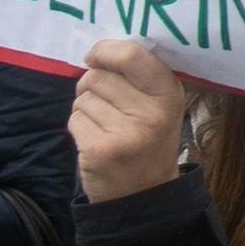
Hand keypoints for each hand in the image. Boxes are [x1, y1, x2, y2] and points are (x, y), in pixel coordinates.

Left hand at [73, 38, 192, 202]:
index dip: (105, 50)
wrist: (144, 195)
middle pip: (98, 76)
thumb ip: (138, 75)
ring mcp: (126, 134)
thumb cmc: (147, 140)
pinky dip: (79, 127)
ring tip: (104, 126)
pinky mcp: (101, 151)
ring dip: (85, 108)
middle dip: (92, 85)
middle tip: (106, 106)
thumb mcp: (159, 106)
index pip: (131, 55)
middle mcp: (151, 113)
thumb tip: (98, 50)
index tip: (94, 56)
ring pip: (83, 98)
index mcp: (169, 94)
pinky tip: (96, 141)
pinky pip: (74, 119)